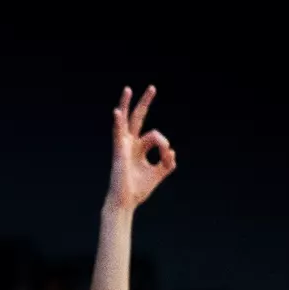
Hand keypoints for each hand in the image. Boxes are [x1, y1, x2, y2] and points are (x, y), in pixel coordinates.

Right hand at [106, 86, 175, 211]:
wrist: (126, 202)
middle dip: (145, 103)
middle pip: (137, 118)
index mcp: (138, 149)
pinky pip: (118, 134)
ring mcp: (123, 147)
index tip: (168, 155)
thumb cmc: (138, 189)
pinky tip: (117, 112)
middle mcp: (129, 144)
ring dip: (127, 104)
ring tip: (128, 89)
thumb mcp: (159, 173)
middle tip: (152, 88)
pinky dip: (117, 123)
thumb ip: (168, 161)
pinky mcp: (119, 152)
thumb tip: (171, 150)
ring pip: (125, 121)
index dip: (164, 143)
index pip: (153, 135)